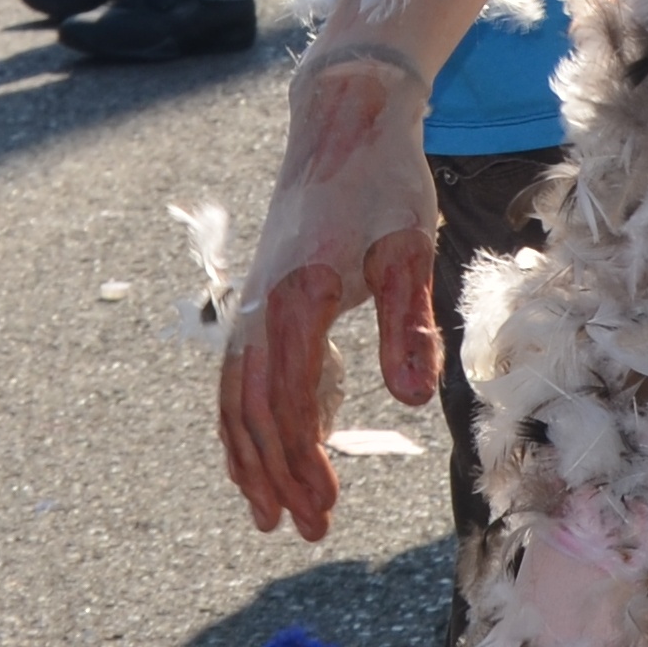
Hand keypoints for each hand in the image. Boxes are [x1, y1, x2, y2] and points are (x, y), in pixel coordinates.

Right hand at [218, 48, 443, 540]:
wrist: (347, 119)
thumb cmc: (384, 181)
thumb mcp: (410, 249)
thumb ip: (408, 324)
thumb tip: (412, 399)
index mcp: (296, 300)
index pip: (289, 404)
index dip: (301, 463)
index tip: (323, 509)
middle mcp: (261, 307)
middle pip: (255, 413)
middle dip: (276, 476)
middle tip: (304, 529)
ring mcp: (253, 301)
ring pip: (236, 398)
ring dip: (250, 457)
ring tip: (267, 510)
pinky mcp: (259, 294)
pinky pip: (238, 373)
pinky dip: (242, 419)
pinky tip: (262, 446)